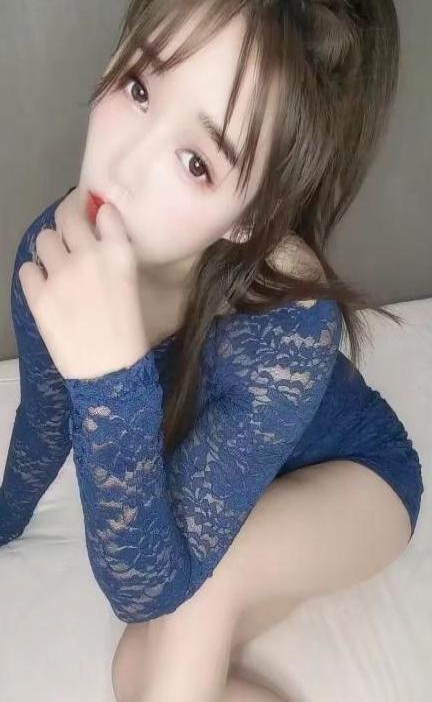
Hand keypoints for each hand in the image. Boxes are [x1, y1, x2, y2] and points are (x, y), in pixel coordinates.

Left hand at [18, 202, 147, 379]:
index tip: (92, 220)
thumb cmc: (127, 330)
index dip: (95, 213)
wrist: (109, 371)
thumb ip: (113, 253)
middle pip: (67, 217)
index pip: (104, 212)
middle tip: (70, 243)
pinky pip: (27, 268)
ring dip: (51, 250)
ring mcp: (61, 274)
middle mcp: (89, 255)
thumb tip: (95, 228)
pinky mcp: (38, 295)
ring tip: (58, 270)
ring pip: (44, 238)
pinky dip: (35, 276)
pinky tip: (47, 290)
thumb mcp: (130, 284)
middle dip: (69, 226)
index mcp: (119, 253)